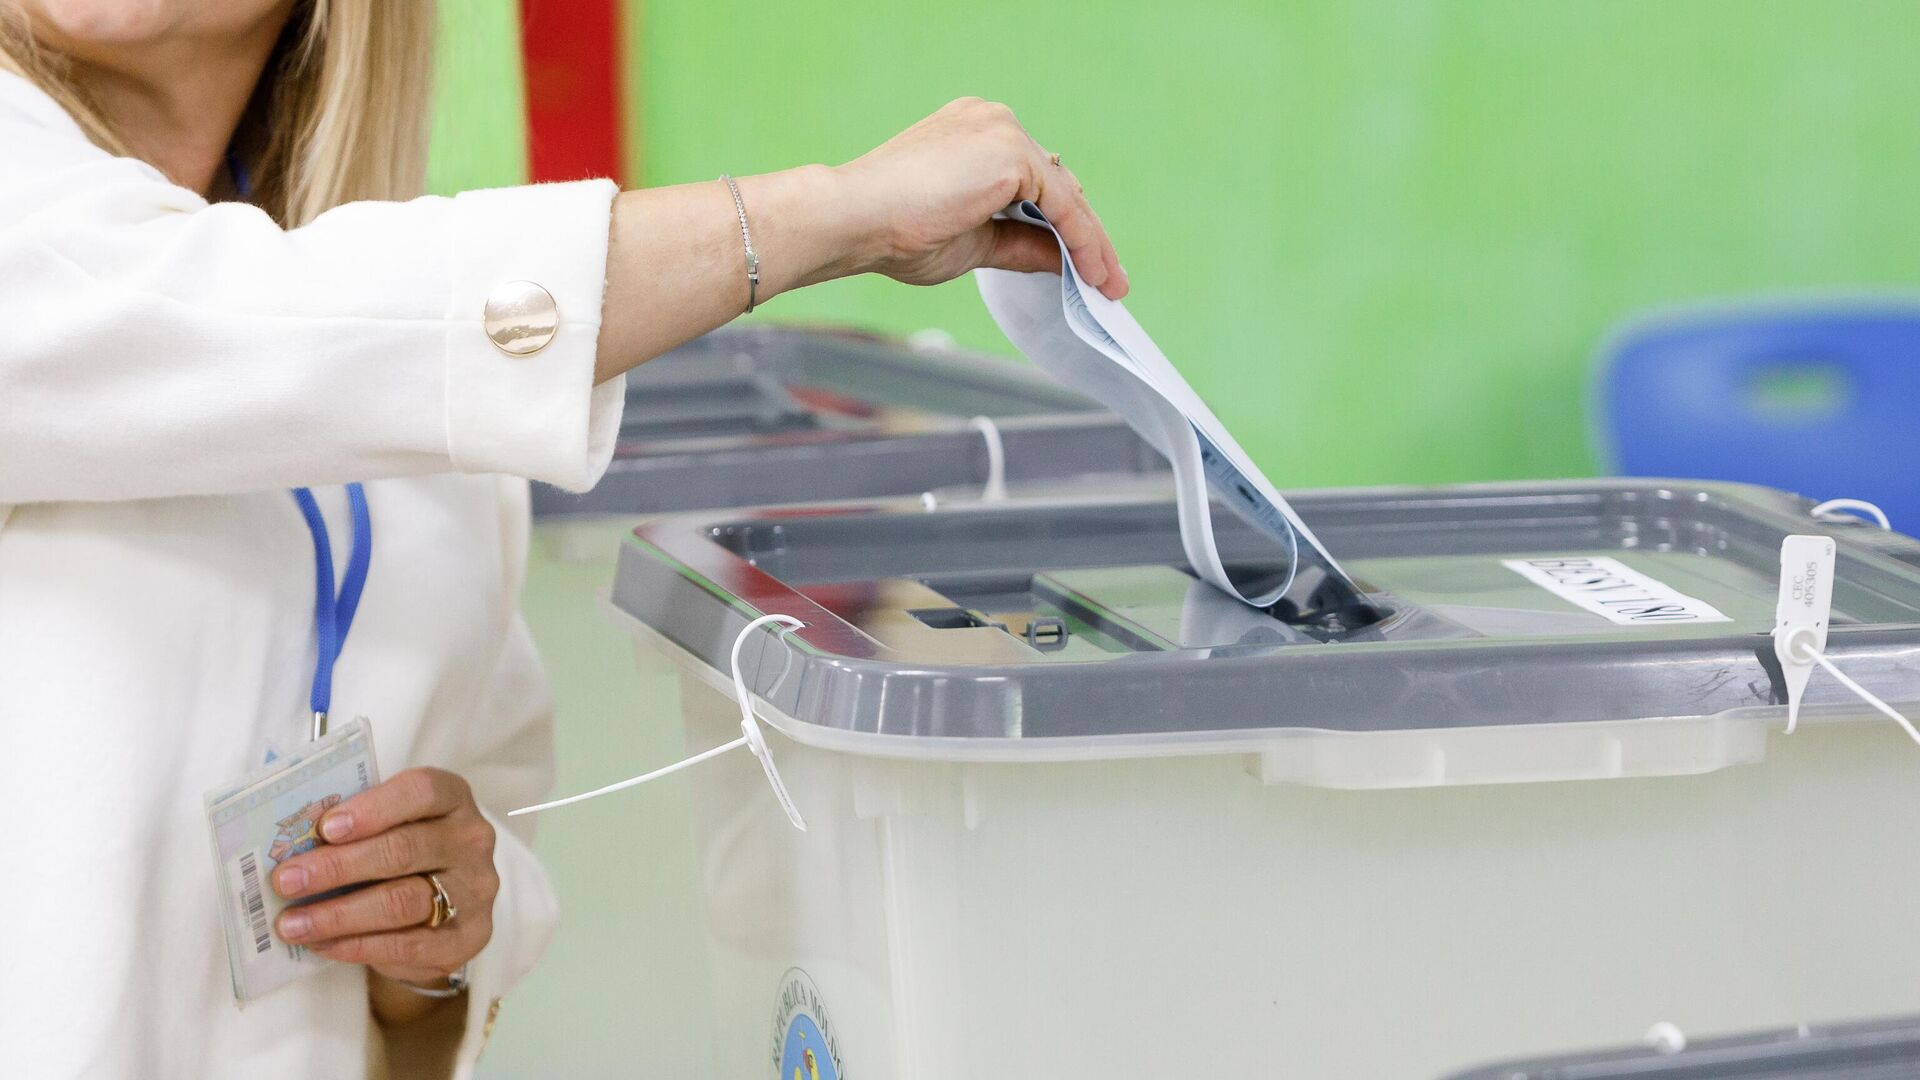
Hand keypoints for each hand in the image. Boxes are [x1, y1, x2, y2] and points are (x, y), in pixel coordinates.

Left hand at [270, 767, 497, 991]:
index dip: (375, 807)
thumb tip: (292, 845)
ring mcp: (475, 890)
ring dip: (339, 914)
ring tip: (292, 924)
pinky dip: (358, 946)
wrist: (435, 911)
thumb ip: (352, 827)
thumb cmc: (399, 855)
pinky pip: (409, 946)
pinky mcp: (469, 937)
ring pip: (403, 901)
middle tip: (286, 882)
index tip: (325, 828)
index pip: (423, 791)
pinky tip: (323, 945)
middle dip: (337, 867)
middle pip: (404, 850)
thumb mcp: (384, 827)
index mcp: (452, 800)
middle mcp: (472, 841)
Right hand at [836, 97, 1127, 298]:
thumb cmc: (891, 230)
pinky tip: (1092, 274)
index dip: (1063, 222)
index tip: (1084, 261)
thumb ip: (1019, 245)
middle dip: (1083, 233)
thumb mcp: (973, 243)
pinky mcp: (1012, 153)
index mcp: (974, 135)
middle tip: (1106, 278)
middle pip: (1057, 183)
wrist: (854, 218)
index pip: (1034, 179)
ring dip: (1091, 242)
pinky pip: (1065, 206)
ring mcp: (1003, 131)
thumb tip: (1061, 260)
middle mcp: (992, 122)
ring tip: (1107, 284)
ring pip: (1066, 194)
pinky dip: (1084, 242)